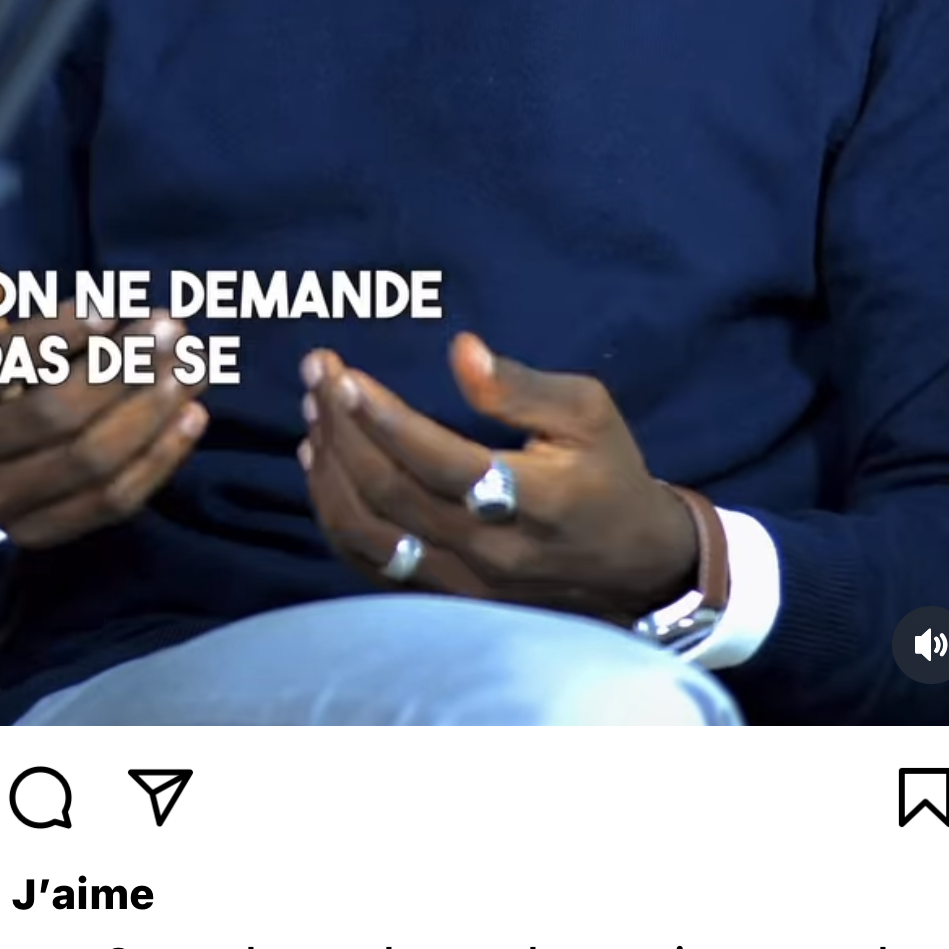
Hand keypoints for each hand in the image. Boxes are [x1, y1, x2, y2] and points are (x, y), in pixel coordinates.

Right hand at [0, 246, 208, 547]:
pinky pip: (108, 503)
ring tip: (194, 366)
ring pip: (89, 463)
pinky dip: (157, 461)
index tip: (108, 310)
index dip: (53, 337)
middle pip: (52, 416)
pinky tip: (191, 417)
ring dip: (151, 411)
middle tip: (171, 330)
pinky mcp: (36, 533)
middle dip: (121, 369)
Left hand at [299, 332, 698, 619]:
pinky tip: (321, 468)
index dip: (384, 418)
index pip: (439, 460)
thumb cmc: (608, 473)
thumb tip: (460, 351)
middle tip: (316, 374)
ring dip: (330, 471)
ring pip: (371, 532)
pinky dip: (336, 517)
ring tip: (314, 414)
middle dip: (343, 429)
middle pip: (391, 492)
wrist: (633, 566)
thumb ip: (520, 386)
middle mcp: (491, 550)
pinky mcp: (447, 597)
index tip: (343, 375)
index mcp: (533, 499)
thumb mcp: (588, 413)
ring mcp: (464, 582)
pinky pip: (372, 563)